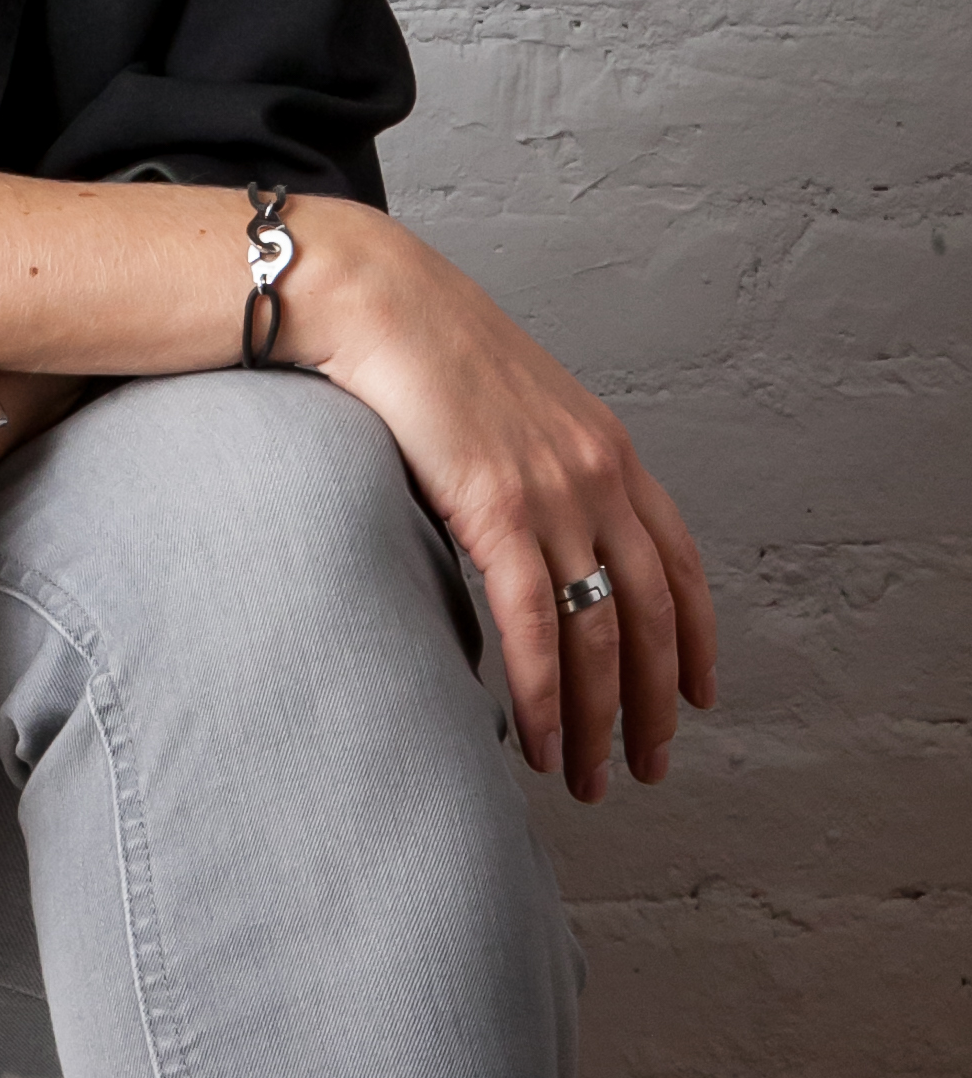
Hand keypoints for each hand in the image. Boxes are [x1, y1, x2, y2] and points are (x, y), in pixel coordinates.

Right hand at [298, 208, 716, 803]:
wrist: (378, 299)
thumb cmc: (426, 346)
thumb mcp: (514, 404)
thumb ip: (541, 466)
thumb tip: (534, 533)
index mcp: (609, 447)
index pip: (679, 563)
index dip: (696, 638)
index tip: (698, 695)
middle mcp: (597, 475)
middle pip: (652, 617)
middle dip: (655, 705)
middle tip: (648, 766)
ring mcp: (552, 494)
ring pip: (600, 638)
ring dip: (600, 723)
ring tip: (589, 778)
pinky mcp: (496, 510)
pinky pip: (536, 628)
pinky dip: (545, 699)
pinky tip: (540, 742)